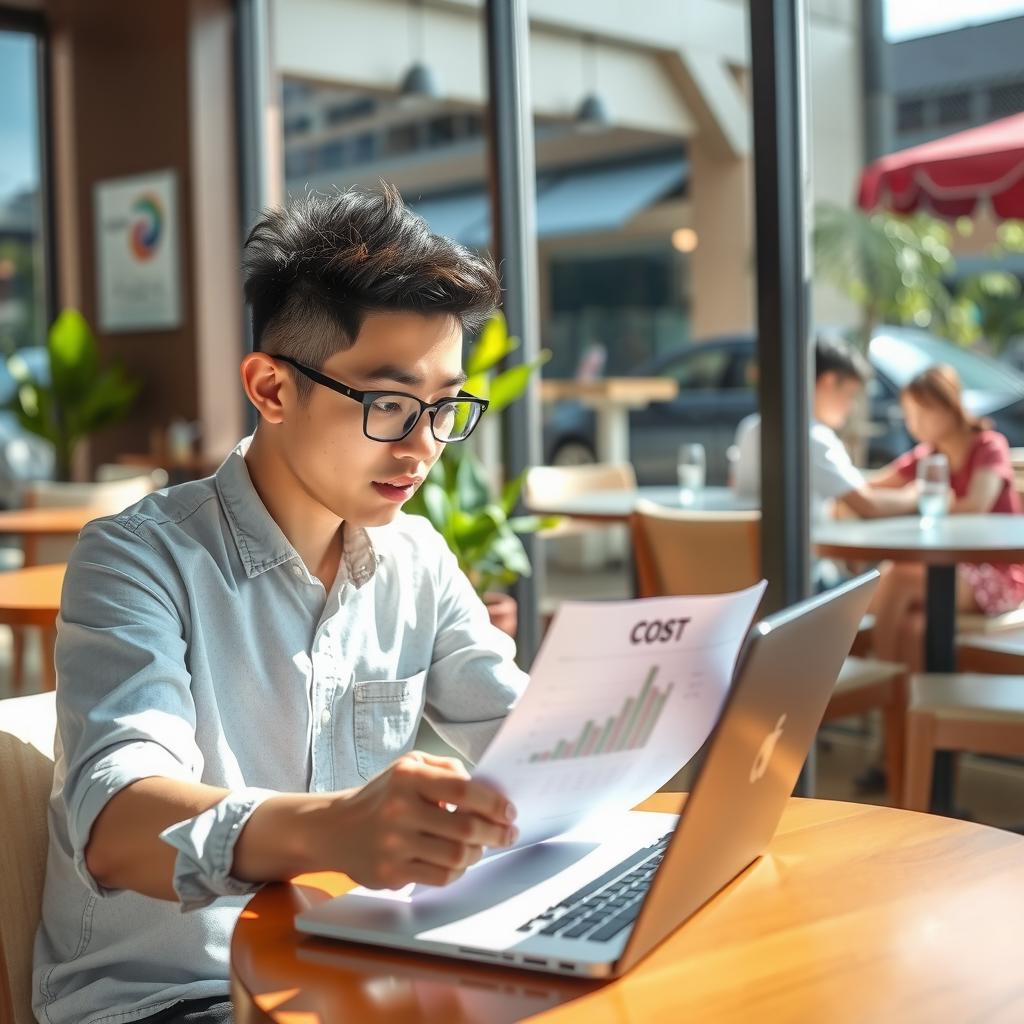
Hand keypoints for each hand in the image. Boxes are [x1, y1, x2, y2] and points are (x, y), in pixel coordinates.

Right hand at [326, 751, 517, 888]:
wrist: (335, 828)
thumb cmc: (383, 795)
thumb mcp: (409, 765)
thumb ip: (446, 769)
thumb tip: (485, 788)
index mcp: (407, 777)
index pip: (462, 790)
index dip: (493, 803)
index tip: (509, 811)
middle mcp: (399, 810)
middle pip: (465, 829)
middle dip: (495, 833)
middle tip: (507, 834)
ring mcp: (393, 844)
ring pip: (457, 857)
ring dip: (477, 853)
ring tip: (480, 846)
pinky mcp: (390, 873)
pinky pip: (440, 877)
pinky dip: (457, 870)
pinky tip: (457, 861)